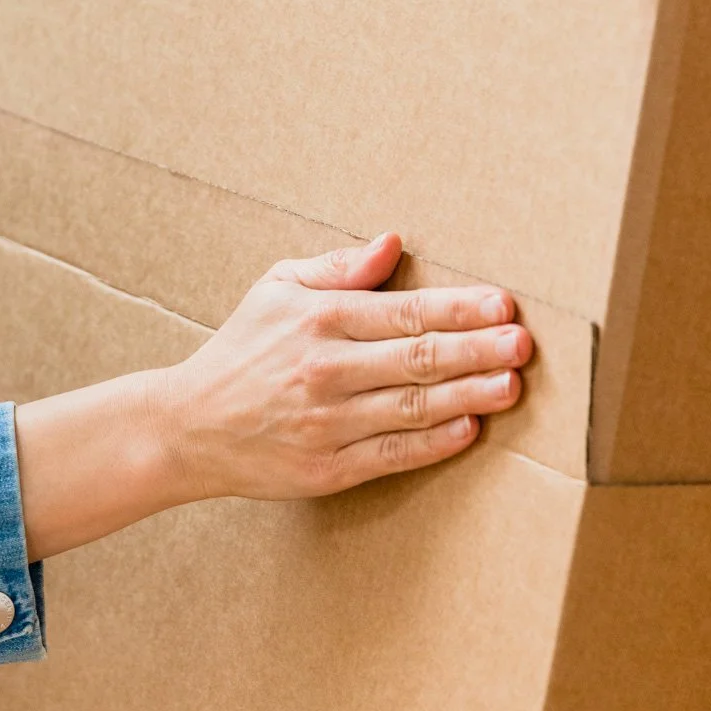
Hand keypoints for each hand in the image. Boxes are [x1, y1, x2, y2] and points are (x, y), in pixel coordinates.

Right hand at [15, 233, 532, 559]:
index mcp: (319, 320)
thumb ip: (338, 267)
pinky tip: (469, 429)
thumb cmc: (241, 351)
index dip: (457, 308)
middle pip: (417, 358)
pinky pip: (392, 454)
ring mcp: (328, 423)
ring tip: (511, 385)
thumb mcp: (276, 288)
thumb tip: (393, 242)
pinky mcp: (327, 468)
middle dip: (476, 349)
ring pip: (412, 408)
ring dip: (467, 395)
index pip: (403, 311)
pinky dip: (433, 443)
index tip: (502, 303)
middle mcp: (325, 370)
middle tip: (522, 343)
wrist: (188, 427)